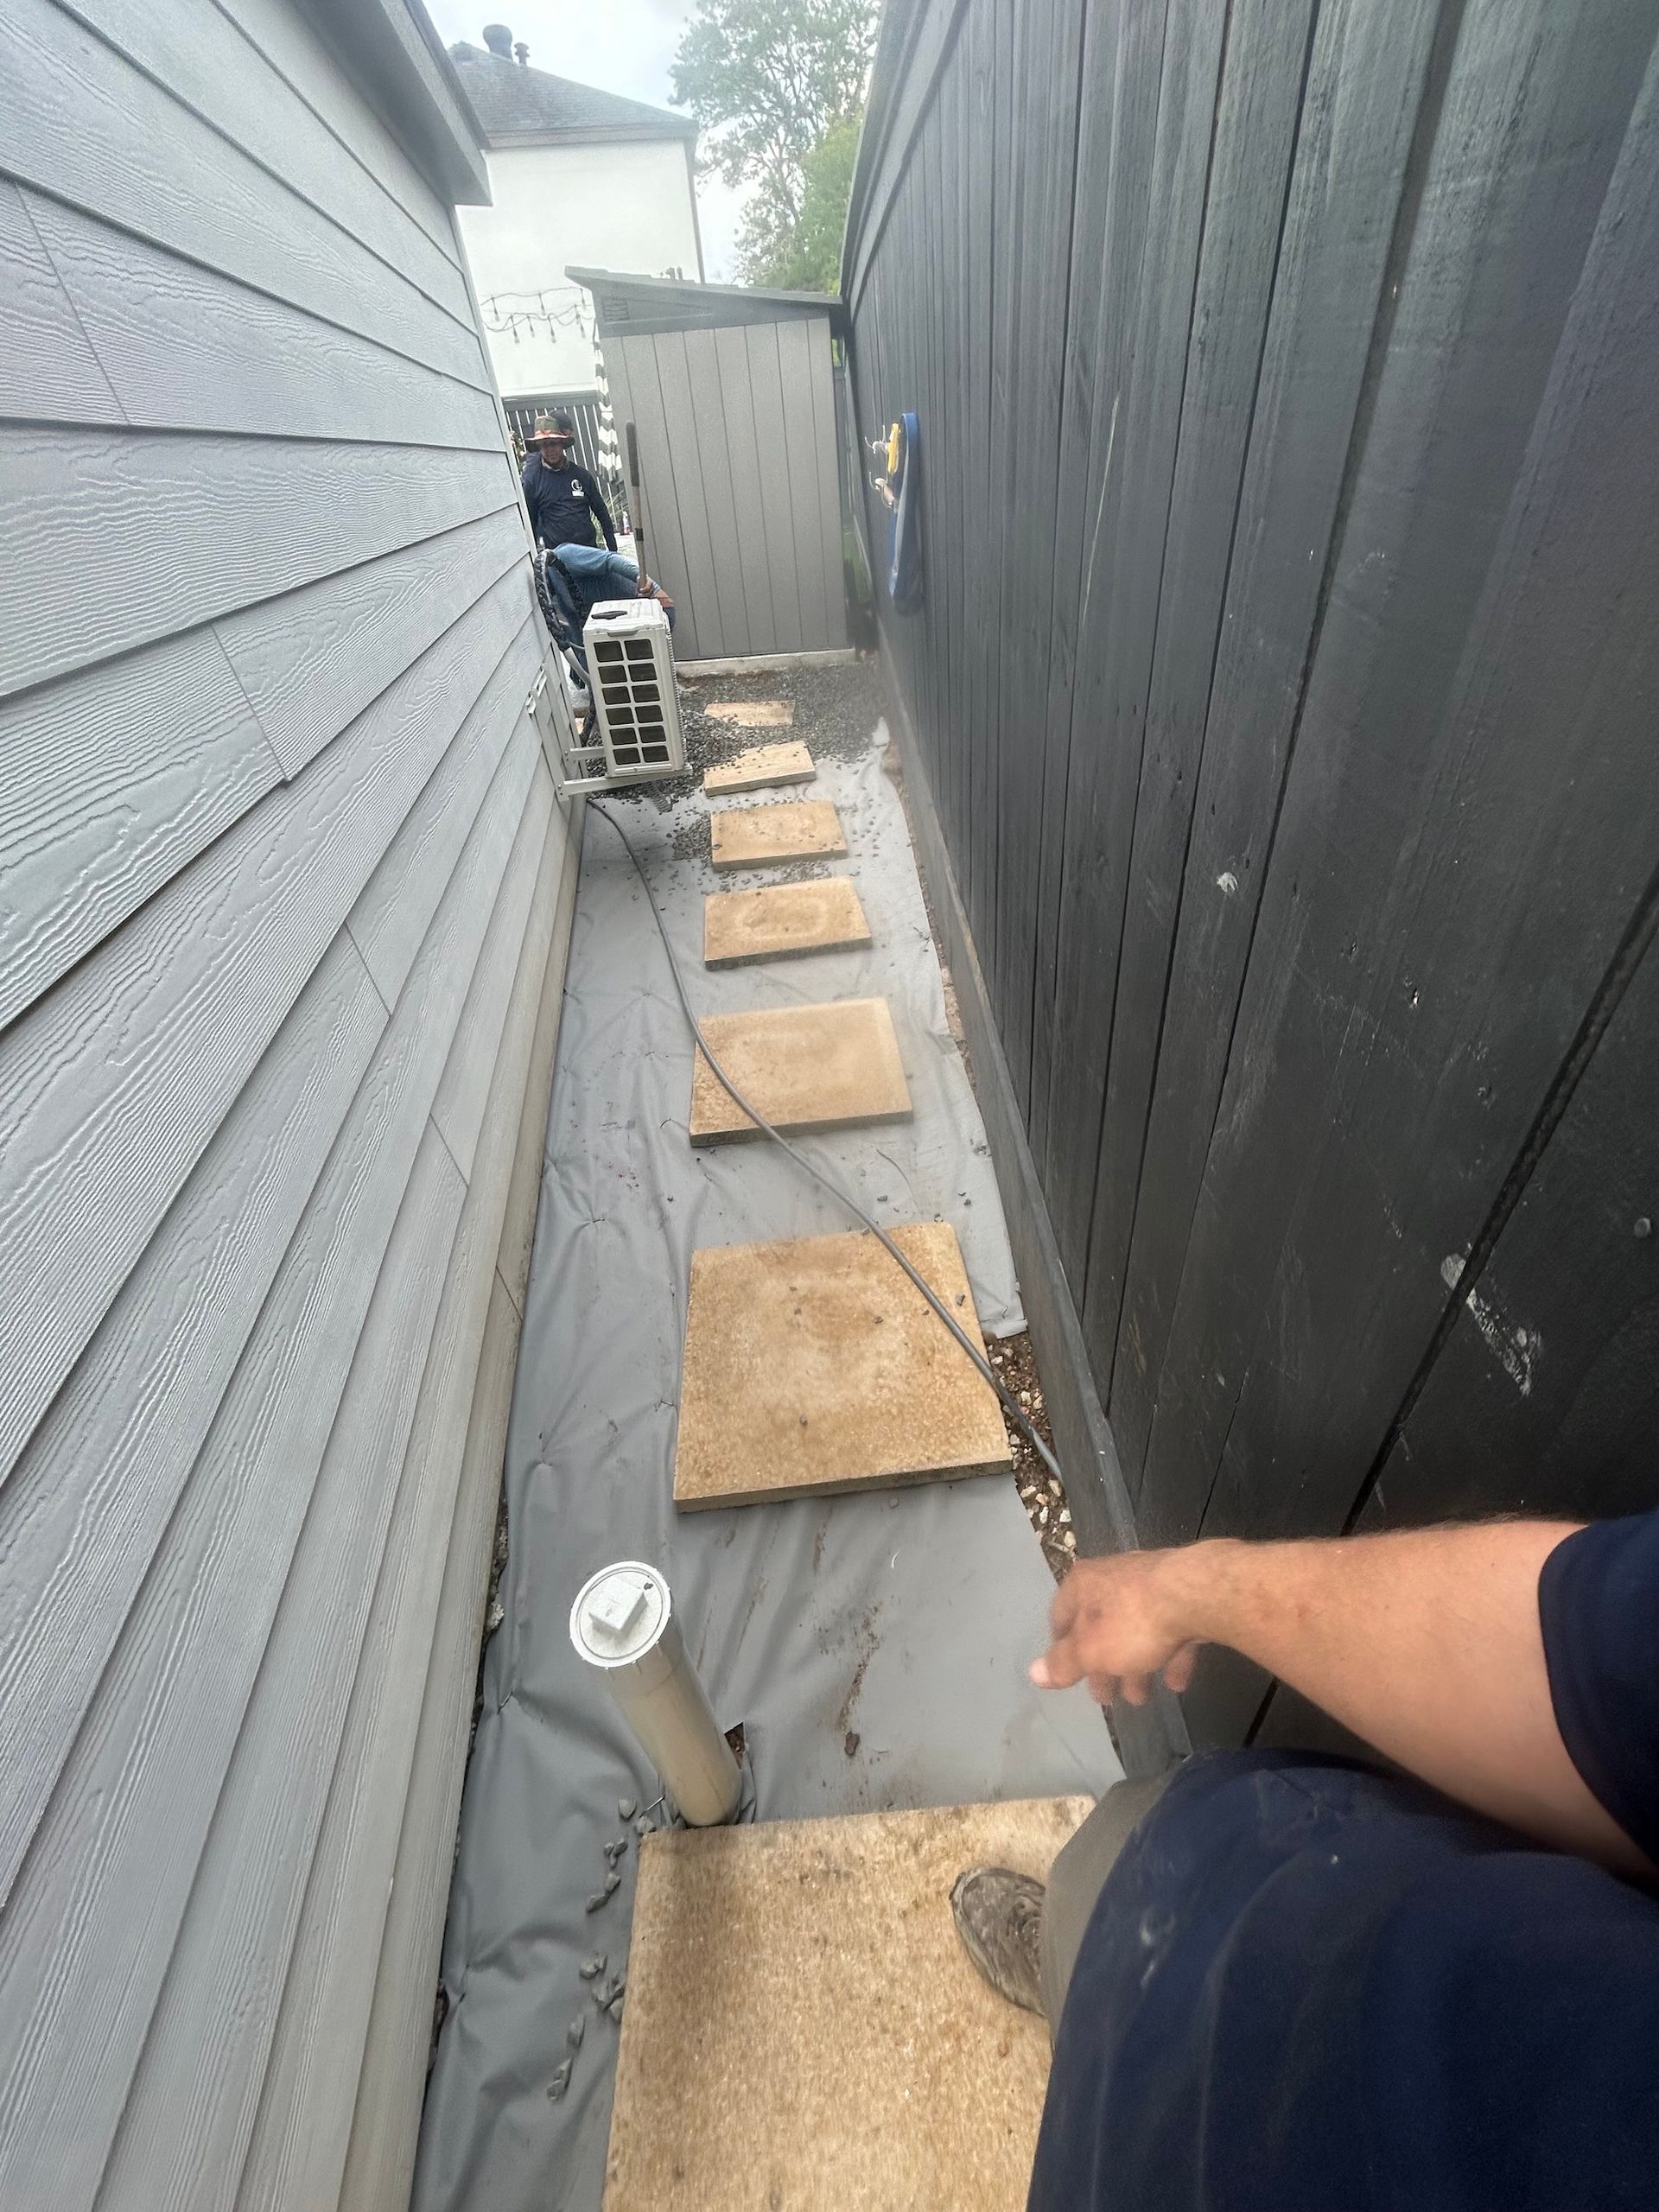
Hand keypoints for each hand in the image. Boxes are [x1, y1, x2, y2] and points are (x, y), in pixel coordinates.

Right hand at [1030, 1547, 1209, 1705]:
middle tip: (1108, 1698)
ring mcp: (1151, 1583)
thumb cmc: (1133, 1621)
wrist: (1198, 1593)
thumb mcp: (1091, 1650)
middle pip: (1101, 1627)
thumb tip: (1034, 1674)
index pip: (1060, 1618)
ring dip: (1137, 1666)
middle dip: (1104, 1666)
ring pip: (1136, 1629)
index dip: (1062, 1650)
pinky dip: (1170, 1655)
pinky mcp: (1184, 1593)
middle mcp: (1113, 1577)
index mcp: (1083, 1584)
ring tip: (1143, 1697)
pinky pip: (1170, 1628)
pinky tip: (1176, 1681)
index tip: (1071, 1676)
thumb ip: (1064, 1664)